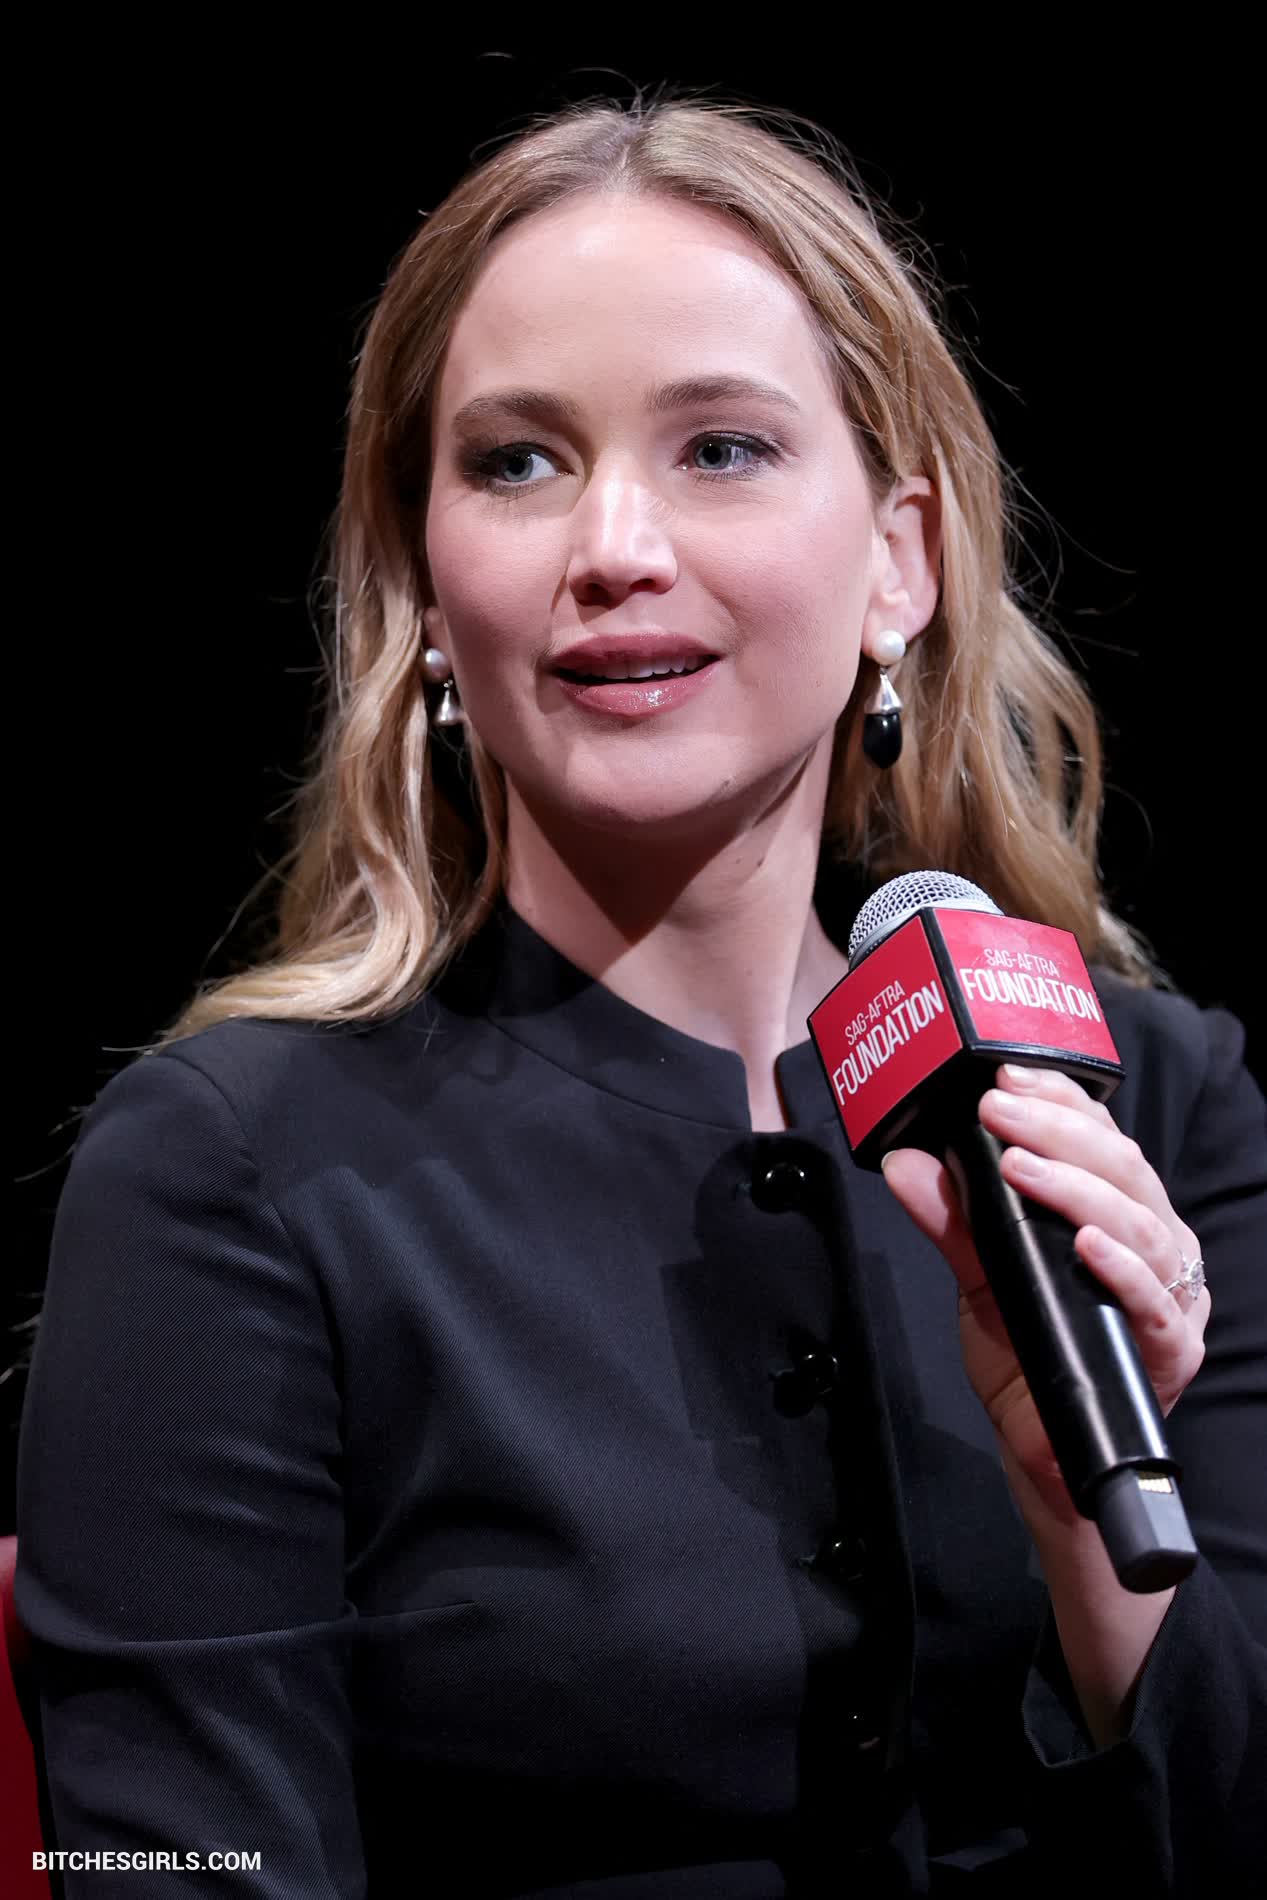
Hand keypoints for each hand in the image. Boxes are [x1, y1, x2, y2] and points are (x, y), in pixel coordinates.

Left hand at [878, 1063, 1210, 1525]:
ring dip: (1078, 1188)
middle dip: (1059, 1132)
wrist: (1039, 1449)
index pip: (1102, 1140)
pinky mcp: (1168, 1350)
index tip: (1008, 1076)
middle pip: (1124, 1170)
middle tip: (999, 1110)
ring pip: (1142, 1225)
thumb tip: (906, 1161)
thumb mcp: (978, 1275)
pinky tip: (1086, 1243)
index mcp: (1119, 1214)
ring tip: (1022, 1166)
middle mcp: (1154, 1246)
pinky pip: (1155, 1302)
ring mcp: (1169, 1298)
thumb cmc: (1024, 1353)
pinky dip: (1122, 1267)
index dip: (1061, 1102)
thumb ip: (951, 1219)